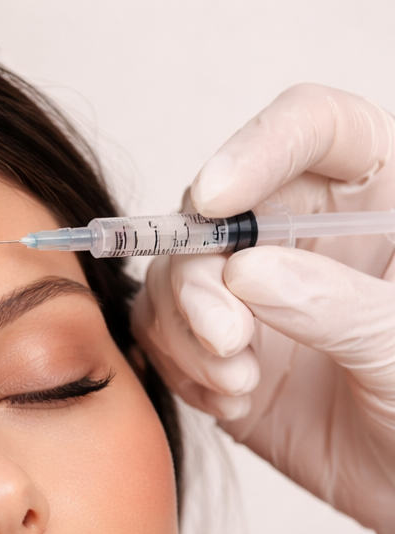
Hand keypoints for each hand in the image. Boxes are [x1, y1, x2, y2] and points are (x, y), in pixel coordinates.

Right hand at [131, 84, 394, 533]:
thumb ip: (332, 301)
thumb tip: (245, 273)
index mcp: (374, 194)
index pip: (311, 129)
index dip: (257, 150)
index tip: (217, 200)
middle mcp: (308, 231)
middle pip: (220, 210)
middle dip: (202, 275)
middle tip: (228, 339)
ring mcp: (259, 293)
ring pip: (177, 274)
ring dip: (186, 332)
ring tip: (237, 385)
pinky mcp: (224, 353)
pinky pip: (163, 337)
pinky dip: (179, 370)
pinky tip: (230, 402)